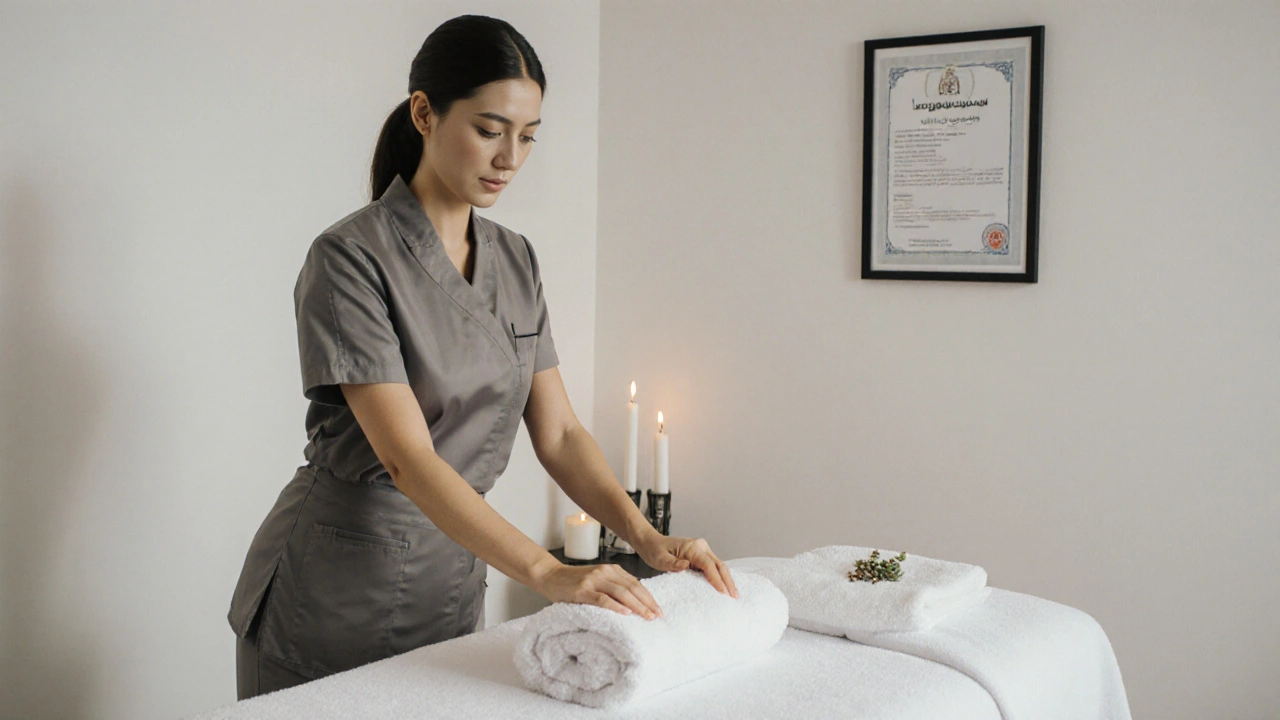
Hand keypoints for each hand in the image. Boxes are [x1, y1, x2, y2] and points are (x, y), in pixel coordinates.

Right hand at [530, 561, 663, 619]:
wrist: (550, 576)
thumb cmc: (574, 582)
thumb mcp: (598, 579)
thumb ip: (613, 586)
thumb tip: (634, 603)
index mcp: (612, 569)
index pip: (636, 584)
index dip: (648, 597)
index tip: (657, 609)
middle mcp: (605, 572)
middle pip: (632, 588)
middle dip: (646, 603)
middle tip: (656, 616)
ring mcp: (594, 580)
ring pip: (621, 593)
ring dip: (636, 606)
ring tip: (646, 616)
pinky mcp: (583, 590)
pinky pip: (602, 599)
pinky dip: (615, 606)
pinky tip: (625, 613)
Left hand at [635, 534, 738, 598]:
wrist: (651, 543)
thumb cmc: (655, 550)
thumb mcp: (660, 559)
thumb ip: (673, 563)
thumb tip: (686, 565)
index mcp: (692, 547)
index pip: (708, 565)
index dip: (716, 579)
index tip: (722, 592)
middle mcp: (701, 547)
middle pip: (719, 565)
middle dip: (727, 581)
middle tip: (733, 596)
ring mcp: (702, 551)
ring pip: (719, 566)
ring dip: (726, 580)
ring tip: (732, 594)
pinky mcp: (701, 556)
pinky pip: (713, 567)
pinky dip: (720, 577)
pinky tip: (724, 587)